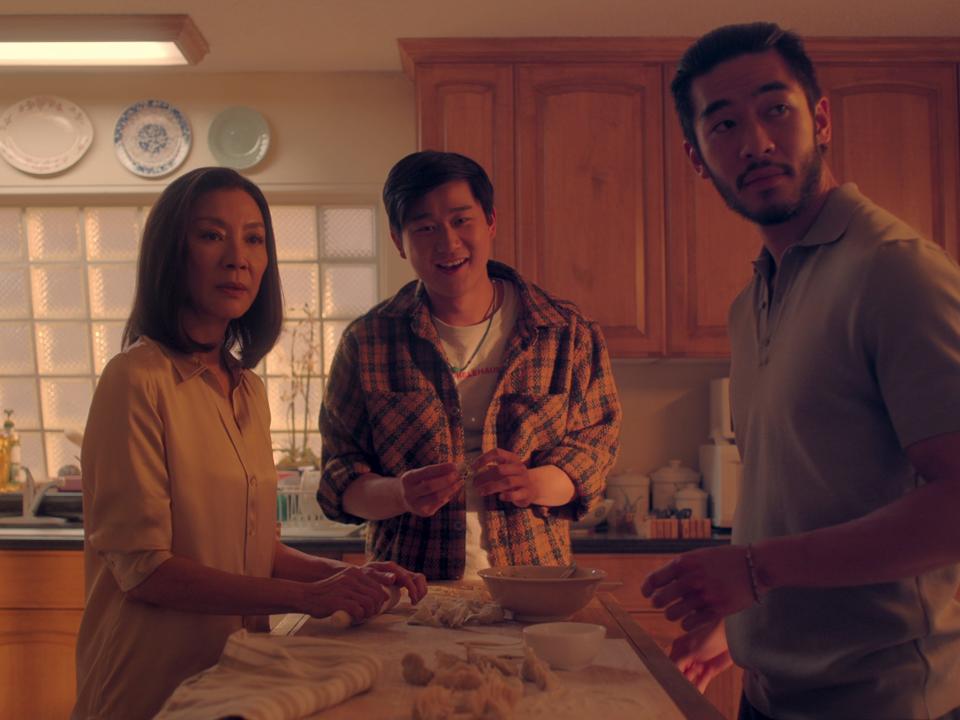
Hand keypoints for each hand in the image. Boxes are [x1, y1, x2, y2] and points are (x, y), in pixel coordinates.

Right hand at [299, 565, 388, 621]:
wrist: (305, 595)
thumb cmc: (326, 593)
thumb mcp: (344, 582)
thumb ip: (359, 586)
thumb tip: (383, 596)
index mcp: (354, 572)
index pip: (377, 586)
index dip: (380, 599)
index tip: (376, 607)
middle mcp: (351, 578)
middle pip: (376, 595)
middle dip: (376, 607)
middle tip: (369, 614)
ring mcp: (345, 589)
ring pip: (369, 603)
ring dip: (368, 613)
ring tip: (362, 617)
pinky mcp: (339, 601)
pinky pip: (358, 610)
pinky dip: (359, 617)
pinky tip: (354, 618)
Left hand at [360, 560, 427, 604]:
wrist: (359, 574)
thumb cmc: (363, 575)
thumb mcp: (368, 574)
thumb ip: (380, 576)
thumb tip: (393, 578)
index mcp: (392, 568)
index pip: (408, 578)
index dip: (413, 589)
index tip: (412, 600)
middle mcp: (399, 570)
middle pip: (418, 578)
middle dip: (419, 591)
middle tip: (414, 602)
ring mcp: (402, 574)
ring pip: (419, 580)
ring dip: (421, 591)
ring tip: (414, 601)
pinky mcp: (402, 580)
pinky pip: (416, 583)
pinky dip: (418, 591)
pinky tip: (413, 599)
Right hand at [399, 462, 462, 516]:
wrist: (404, 499)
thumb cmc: (417, 482)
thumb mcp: (421, 474)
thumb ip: (435, 472)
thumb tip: (453, 468)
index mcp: (407, 479)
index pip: (426, 472)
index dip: (441, 468)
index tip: (453, 465)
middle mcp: (409, 493)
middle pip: (429, 486)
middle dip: (446, 480)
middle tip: (457, 475)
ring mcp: (415, 505)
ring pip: (436, 497)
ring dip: (450, 489)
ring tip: (460, 482)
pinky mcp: (424, 513)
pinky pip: (439, 503)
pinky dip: (448, 495)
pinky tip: (453, 490)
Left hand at [473, 448, 535, 506]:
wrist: (532, 490)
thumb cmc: (513, 479)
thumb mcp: (504, 471)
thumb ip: (491, 470)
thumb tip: (474, 474)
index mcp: (513, 459)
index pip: (497, 452)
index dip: (484, 458)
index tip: (473, 468)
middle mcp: (520, 467)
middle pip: (500, 469)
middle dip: (485, 477)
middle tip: (474, 484)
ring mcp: (525, 480)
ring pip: (507, 482)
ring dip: (491, 487)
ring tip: (481, 492)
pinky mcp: (527, 493)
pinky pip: (516, 494)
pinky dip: (507, 496)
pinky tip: (500, 497)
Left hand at [640, 545, 756, 631]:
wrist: (756, 565)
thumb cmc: (725, 560)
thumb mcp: (700, 555)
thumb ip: (681, 567)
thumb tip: (659, 582)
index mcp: (685, 562)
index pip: (654, 579)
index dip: (646, 588)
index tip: (646, 593)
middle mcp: (692, 578)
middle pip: (659, 599)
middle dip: (657, 603)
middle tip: (661, 603)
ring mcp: (705, 595)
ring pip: (672, 614)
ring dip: (672, 614)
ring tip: (678, 611)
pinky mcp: (717, 610)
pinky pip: (689, 623)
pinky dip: (687, 623)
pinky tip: (691, 618)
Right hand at [669, 619, 733, 692]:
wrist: (732, 637)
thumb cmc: (711, 637)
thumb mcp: (692, 650)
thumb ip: (679, 662)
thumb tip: (669, 671)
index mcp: (679, 648)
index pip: (671, 663)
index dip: (670, 673)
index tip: (669, 683)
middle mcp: (688, 656)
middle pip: (680, 672)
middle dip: (680, 680)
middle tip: (677, 691)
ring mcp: (698, 664)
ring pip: (690, 678)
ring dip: (689, 685)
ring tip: (686, 694)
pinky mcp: (709, 671)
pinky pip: (701, 681)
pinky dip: (699, 687)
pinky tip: (696, 693)